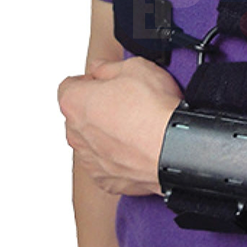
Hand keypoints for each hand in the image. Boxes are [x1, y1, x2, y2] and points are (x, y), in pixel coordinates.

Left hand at [57, 57, 183, 195]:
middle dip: (97, 109)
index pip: (69, 86)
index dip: (90, 81)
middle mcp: (75, 134)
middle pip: (79, 116)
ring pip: (92, 143)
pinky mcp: (106, 180)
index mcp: (74, 102)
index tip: (107, 83)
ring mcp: (90, 160)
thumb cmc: (155, 110)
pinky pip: (106, 166)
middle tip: (127, 104)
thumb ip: (108, 66)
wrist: (177, 148)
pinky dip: (118, 159)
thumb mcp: (135, 67)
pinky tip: (137, 148)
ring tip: (136, 128)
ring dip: (107, 136)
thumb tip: (99, 68)